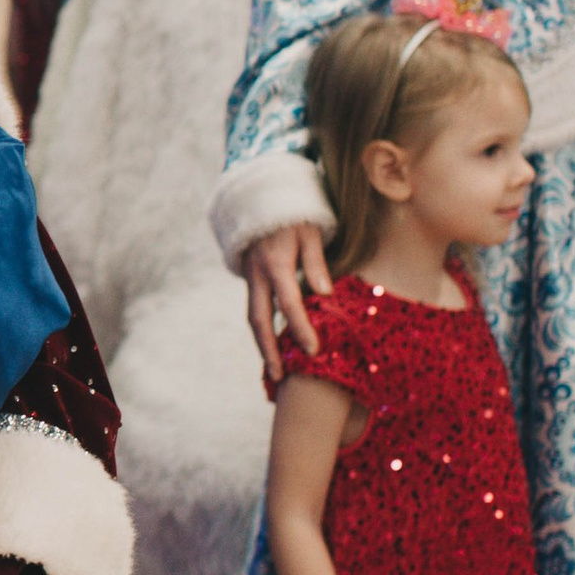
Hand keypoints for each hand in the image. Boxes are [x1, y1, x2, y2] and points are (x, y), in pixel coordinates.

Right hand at [244, 221, 332, 381]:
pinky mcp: (250, 279)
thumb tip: (324, 294)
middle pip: (259, 319)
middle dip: (268, 349)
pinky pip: (254, 308)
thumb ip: (316, 262)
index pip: (288, 303)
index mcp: (275, 263)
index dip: (300, 328)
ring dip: (262, 344)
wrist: (260, 199)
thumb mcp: (310, 231)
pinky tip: (273, 346)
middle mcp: (257, 274)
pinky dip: (263, 330)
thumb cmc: (294, 214)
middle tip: (279, 376)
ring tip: (275, 369)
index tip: (313, 351)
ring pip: (253, 317)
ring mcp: (250, 277)